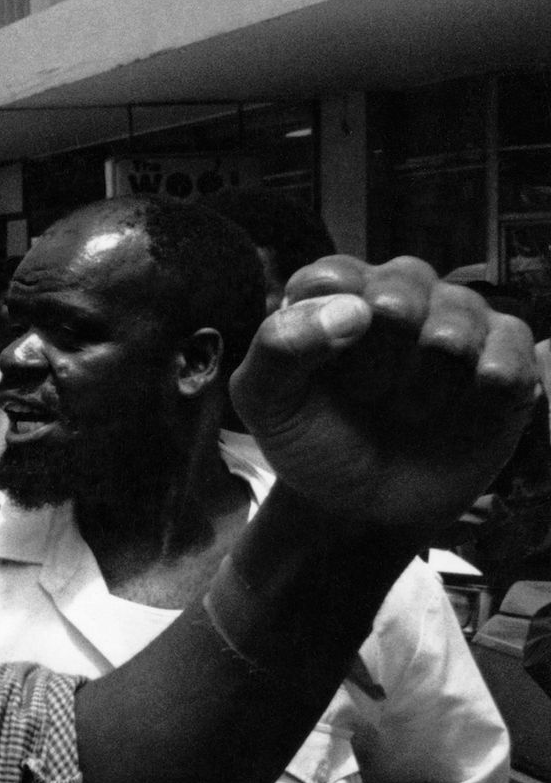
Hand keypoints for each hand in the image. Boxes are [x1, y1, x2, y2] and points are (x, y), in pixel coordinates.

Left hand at [233, 257, 538, 539]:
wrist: (361, 507)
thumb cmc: (311, 444)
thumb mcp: (267, 403)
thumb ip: (280, 347)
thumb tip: (353, 308)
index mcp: (331, 299)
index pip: (336, 274)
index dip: (333, 318)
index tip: (330, 362)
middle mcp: (396, 299)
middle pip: (404, 283)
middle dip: (384, 343)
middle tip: (368, 395)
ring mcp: (452, 326)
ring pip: (459, 309)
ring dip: (434, 365)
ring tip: (409, 411)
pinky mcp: (500, 359)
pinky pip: (514, 338)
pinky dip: (497, 364)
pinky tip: (480, 386)